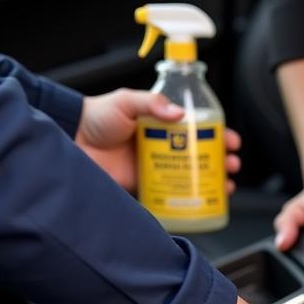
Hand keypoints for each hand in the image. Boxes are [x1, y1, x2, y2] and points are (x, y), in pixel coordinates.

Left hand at [75, 88, 241, 193]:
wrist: (71, 141)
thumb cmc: (96, 118)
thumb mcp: (126, 101)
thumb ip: (152, 103)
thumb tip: (179, 113)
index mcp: (164, 125)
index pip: (199, 129)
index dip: (219, 135)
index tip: (231, 142)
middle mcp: (165, 147)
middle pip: (203, 156)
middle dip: (223, 162)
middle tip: (231, 165)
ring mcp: (158, 168)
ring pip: (194, 177)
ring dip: (214, 182)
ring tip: (225, 186)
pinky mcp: (147, 187)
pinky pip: (173, 197)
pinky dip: (190, 202)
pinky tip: (202, 202)